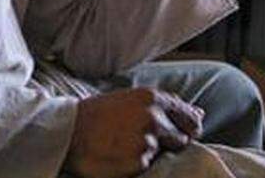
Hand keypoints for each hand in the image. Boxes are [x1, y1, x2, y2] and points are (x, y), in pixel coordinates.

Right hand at [64, 88, 203, 177]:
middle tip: (139, 138)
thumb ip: (165, 106)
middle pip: (181, 138)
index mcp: (151, 98)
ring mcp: (145, 141)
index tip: (181, 132)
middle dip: (167, 142)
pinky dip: (135, 164)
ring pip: (162, 154)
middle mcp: (152, 117)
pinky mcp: (137, 162)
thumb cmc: (96, 115)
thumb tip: (199, 113)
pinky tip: (117, 155)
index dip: (188, 127)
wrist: (66, 132)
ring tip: (122, 145)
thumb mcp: (130, 100)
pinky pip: (146, 167)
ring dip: (148, 153)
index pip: (188, 116)